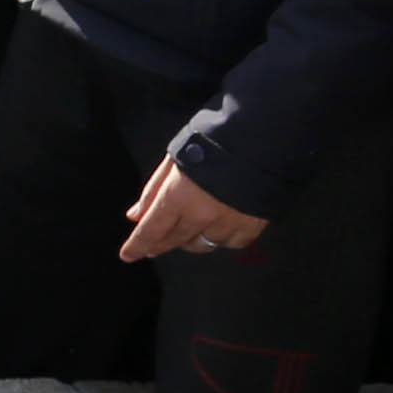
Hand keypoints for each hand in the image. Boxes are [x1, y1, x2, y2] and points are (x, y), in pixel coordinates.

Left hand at [116, 155, 265, 262]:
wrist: (264, 137)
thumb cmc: (215, 141)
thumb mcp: (175, 160)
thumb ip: (154, 190)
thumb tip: (136, 215)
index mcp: (178, 196)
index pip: (151, 230)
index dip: (137, 245)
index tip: (128, 255)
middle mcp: (202, 215)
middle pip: (175, 240)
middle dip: (161, 243)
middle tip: (152, 245)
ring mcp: (228, 223)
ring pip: (202, 245)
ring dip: (190, 240)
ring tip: (187, 228)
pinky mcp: (252, 226)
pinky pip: (230, 242)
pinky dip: (221, 237)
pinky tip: (218, 227)